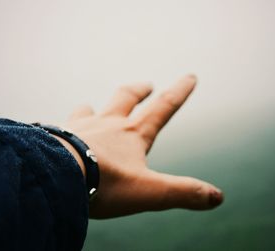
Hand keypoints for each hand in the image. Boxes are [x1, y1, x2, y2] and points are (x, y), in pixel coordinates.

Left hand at [62, 74, 222, 218]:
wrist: (56, 175)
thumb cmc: (104, 183)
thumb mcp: (149, 192)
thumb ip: (183, 193)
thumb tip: (218, 197)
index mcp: (133, 135)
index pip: (163, 108)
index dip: (180, 92)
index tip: (190, 76)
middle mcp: (107, 124)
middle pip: (126, 98)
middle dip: (139, 90)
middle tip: (146, 85)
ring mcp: (81, 128)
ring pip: (90, 110)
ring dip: (96, 107)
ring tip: (93, 107)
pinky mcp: (58, 136)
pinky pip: (62, 126)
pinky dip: (66, 126)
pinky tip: (60, 132)